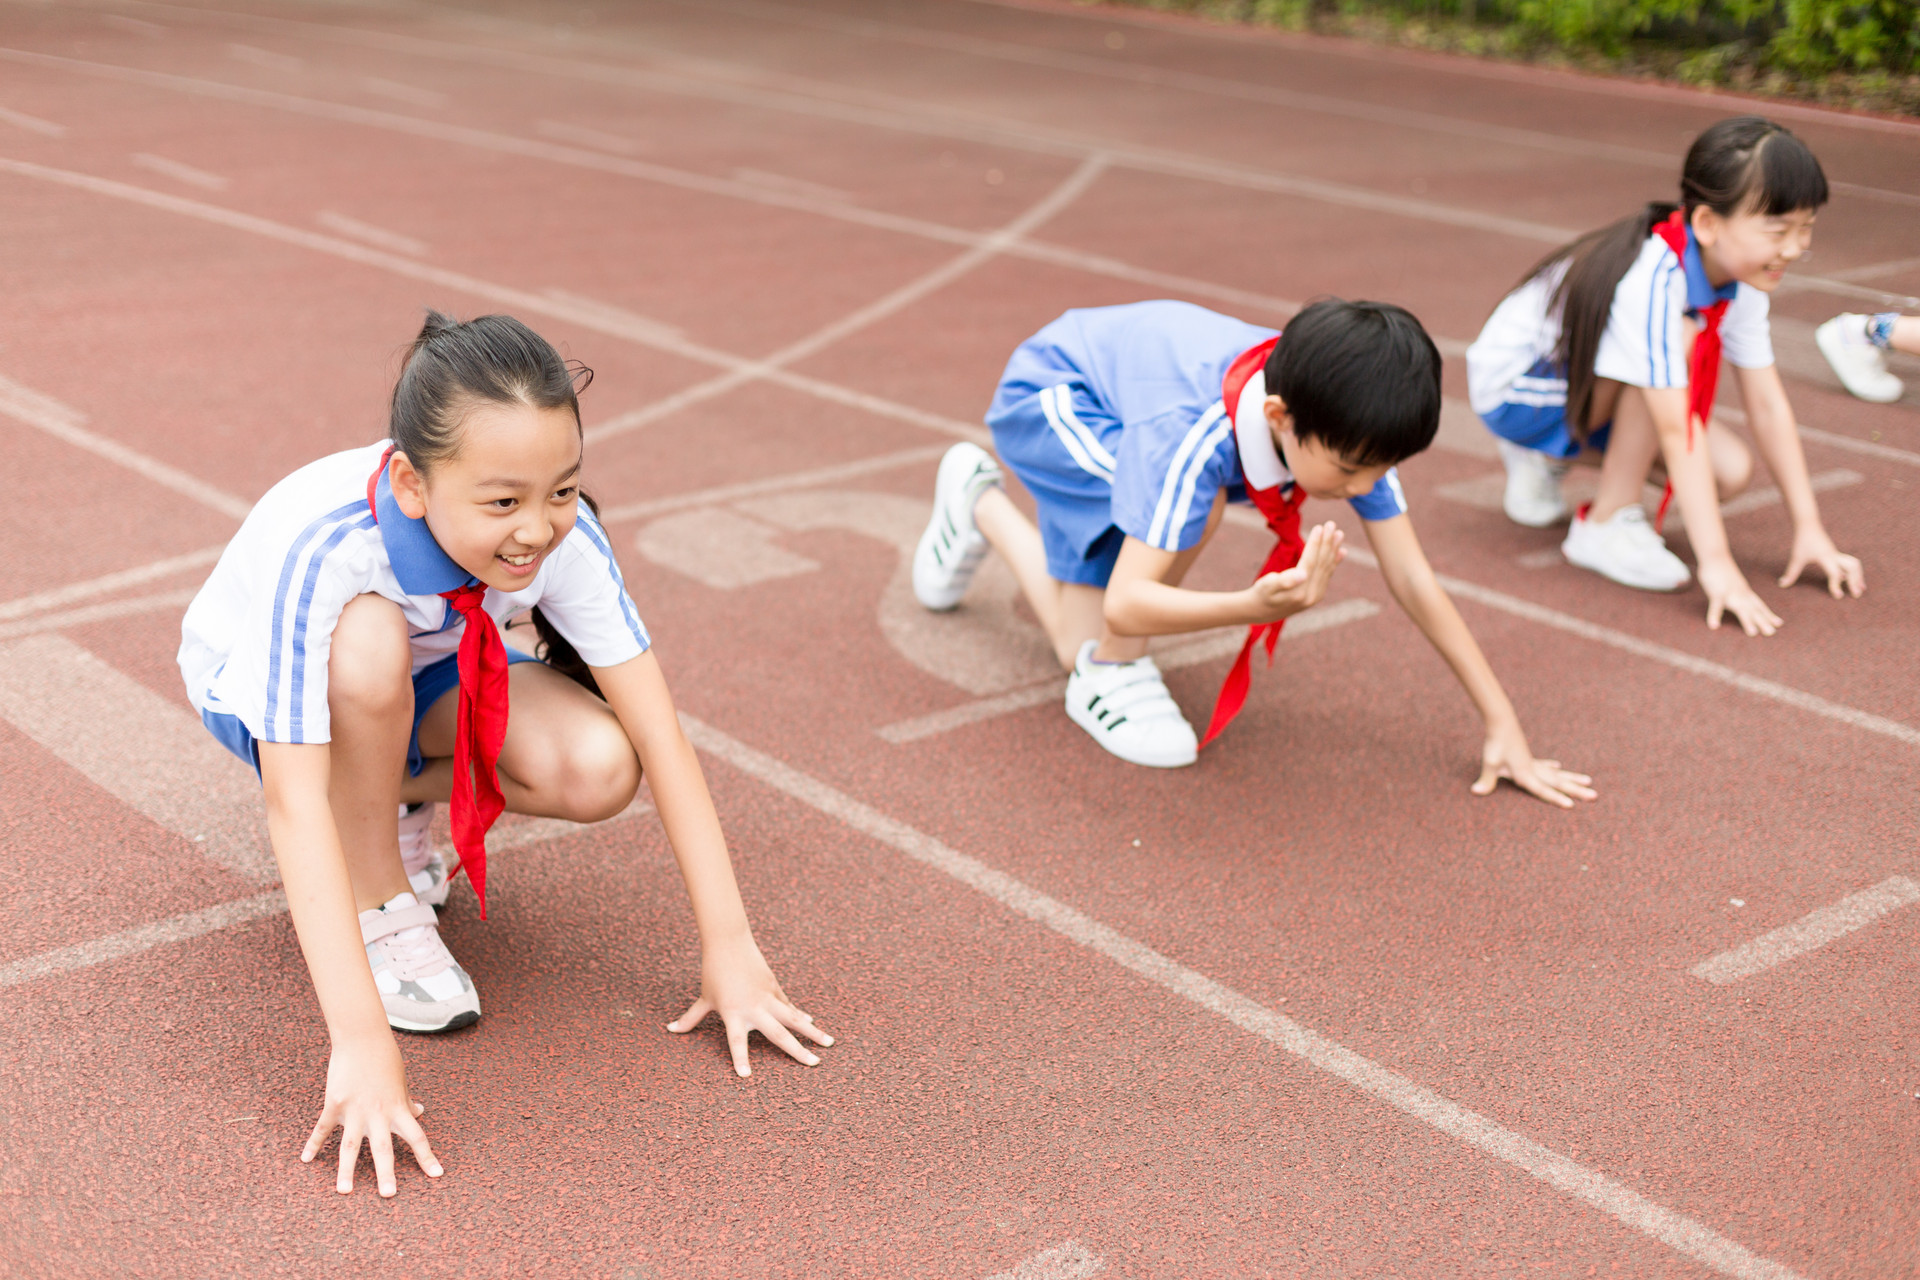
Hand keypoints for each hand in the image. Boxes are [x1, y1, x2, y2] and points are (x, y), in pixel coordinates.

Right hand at [301, 1037, 440, 1195]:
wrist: (362, 1039)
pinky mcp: (334, 1104)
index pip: (417, 1137)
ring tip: (345, 1191)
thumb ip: (407, 1102)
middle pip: (384, 1148)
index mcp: (398, 1109)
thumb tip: (421, 1112)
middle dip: (386, 1173)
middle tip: (389, 1195)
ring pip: (350, 1146)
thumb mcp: (401, 1082)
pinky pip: (322, 1129)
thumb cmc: (386, 1060)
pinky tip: (306, 1160)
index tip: (437, 1175)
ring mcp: (355, 1110)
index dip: (427, 1157)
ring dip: (347, 1170)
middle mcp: (378, 1113)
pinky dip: (313, 1144)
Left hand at [668, 937, 832, 1076]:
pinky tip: (811, 1024)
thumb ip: (690, 1018)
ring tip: (829, 1044)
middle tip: (814, 1064)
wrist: (728, 943)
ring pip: (794, 1018)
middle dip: (797, 1050)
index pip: (736, 1041)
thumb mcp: (704, 998)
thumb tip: (670, 1030)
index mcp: (733, 1014)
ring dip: (812, 1032)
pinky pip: (789, 1006)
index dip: (739, 1058)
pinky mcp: (774, 988)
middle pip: (779, 1034)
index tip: (745, 1076)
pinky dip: (800, 1016)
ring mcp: (768, 998)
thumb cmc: (713, 973)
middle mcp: (754, 1008)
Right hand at [1247, 522, 1344, 623]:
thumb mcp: (1267, 586)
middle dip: (1327, 543)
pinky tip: (1341, 552)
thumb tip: (1302, 574)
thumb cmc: (1261, 594)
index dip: (1316, 544)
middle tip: (1332, 524)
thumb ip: (1285, 580)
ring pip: (1326, 568)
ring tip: (1339, 533)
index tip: (1320, 527)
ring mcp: (1316, 595)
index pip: (1311, 562)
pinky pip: (1327, 574)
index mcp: (1300, 590)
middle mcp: (1312, 594)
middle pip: (1321, 563)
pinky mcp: (1317, 594)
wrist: (1261, 611)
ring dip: (1333, 550)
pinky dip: (1334, 561)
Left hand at [1473, 720, 1595, 808]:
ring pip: (1556, 773)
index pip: (1543, 790)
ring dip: (1571, 778)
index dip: (1556, 798)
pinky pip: (1543, 764)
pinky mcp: (1527, 755)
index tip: (1572, 805)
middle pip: (1558, 782)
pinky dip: (1552, 767)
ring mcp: (1532, 762)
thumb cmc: (1496, 743)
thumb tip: (1476, 792)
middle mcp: (1533, 769)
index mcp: (1525, 774)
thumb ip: (1486, 780)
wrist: (1501, 721)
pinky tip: (1558, 766)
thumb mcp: (1490, 762)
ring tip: (1588, 781)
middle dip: (1577, 790)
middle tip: (1595, 796)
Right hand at [1697, 557, 1780, 635]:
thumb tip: (1741, 598)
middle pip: (1753, 609)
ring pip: (1740, 609)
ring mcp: (1730, 594)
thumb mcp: (1734, 583)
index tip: (1779, 624)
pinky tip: (1714, 626)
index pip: (1759, 605)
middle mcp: (1741, 594)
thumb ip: (1738, 591)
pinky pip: (1715, 606)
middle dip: (1762, 621)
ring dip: (1746, 621)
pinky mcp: (1716, 593)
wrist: (1715, 555)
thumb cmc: (1722, 570)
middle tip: (1771, 633)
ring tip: (1752, 634)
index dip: (1768, 615)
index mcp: (1745, 592)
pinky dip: (1714, 616)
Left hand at [1779, 526, 1863, 599]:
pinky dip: (1855, 572)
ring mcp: (1837, 554)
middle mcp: (1835, 556)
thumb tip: (1781, 585)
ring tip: (1861, 589)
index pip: (1834, 573)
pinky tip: (1856, 581)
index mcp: (1825, 558)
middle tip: (1856, 595)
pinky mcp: (1837, 554)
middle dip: (1855, 581)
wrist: (1809, 525)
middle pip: (1852, 568)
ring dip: (1858, 576)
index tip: (1838, 596)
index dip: (1836, 585)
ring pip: (1854, 564)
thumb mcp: (1796, 558)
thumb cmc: (1802, 541)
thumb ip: (1791, 573)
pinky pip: (1850, 563)